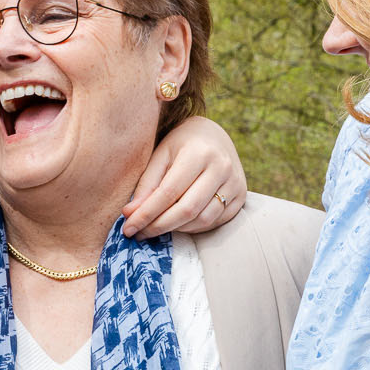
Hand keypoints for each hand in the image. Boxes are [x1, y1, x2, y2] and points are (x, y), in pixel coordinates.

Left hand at [122, 115, 246, 237]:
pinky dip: (193, 228)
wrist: (214, 136)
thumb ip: (147, 184)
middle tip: (139, 234)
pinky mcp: (241, 196)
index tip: (128, 228)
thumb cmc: (181, 145)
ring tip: (156, 227)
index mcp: (198, 152)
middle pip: (187, 210)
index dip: (146, 214)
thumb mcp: (161, 155)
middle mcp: (221, 167)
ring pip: (202, 220)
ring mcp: (235, 182)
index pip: (168, 192)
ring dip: (176, 229)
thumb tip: (130, 214)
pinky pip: (215, 222)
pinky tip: (178, 223)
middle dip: (159, 226)